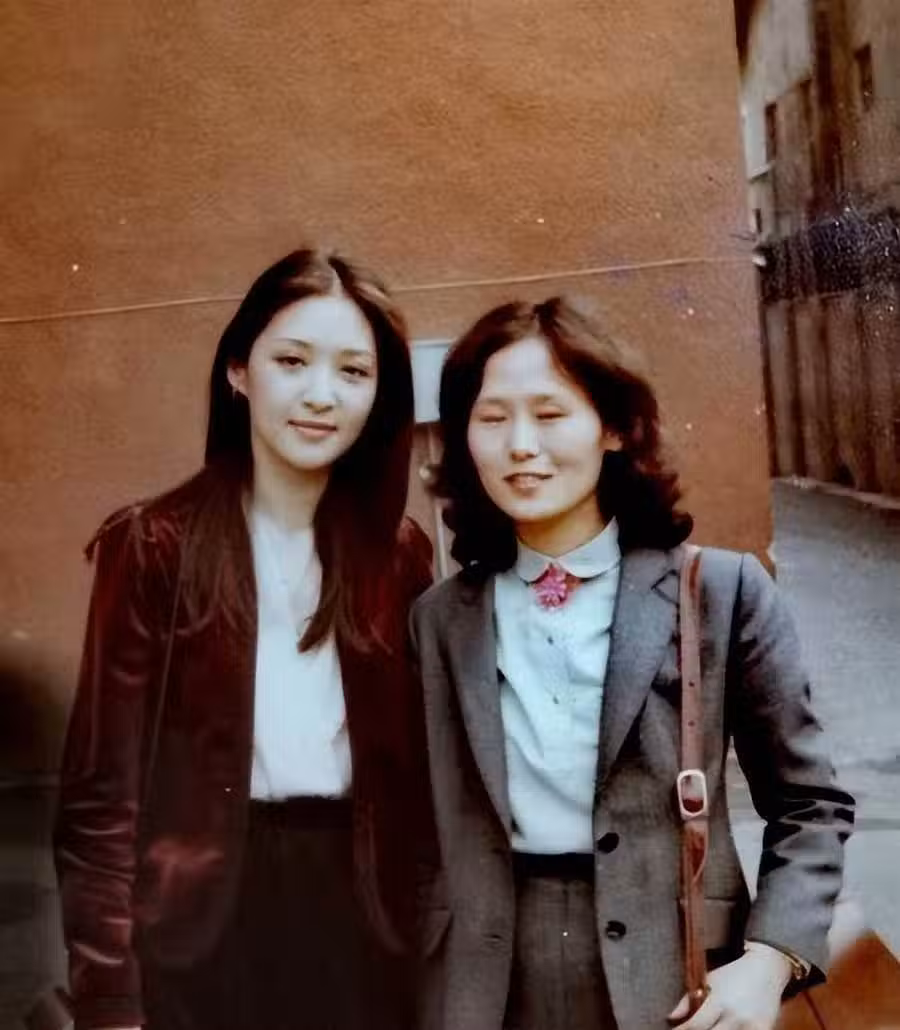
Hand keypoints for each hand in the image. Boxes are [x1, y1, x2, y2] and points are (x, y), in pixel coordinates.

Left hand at [667, 946, 791, 1028]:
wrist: (767, 969)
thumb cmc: (733, 974)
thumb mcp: (710, 980)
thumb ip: (688, 999)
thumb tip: (671, 1017)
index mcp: (720, 1001)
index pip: (696, 1025)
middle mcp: (736, 1017)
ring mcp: (752, 1028)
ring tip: (709, 1028)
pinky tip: (725, 1029)